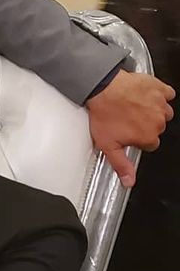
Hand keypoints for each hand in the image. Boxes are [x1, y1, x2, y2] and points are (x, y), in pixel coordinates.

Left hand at [86, 69, 174, 187]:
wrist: (103, 89)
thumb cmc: (105, 114)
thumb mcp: (108, 146)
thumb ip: (121, 165)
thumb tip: (129, 182)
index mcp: (148, 137)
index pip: (150, 144)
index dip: (138, 140)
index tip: (129, 134)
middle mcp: (158, 122)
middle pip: (156, 128)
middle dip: (144, 126)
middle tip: (127, 120)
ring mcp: (161, 105)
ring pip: (163, 112)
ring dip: (152, 112)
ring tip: (134, 109)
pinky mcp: (160, 89)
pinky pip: (167, 94)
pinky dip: (159, 96)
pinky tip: (146, 97)